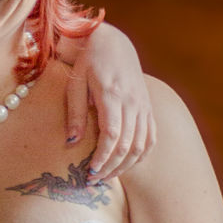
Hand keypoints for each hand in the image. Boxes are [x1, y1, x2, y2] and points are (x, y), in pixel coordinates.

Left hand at [64, 24, 155, 178]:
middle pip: (127, 145)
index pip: (112, 135)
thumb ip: (76, 113)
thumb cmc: (89, 62)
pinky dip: (141, 154)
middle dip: (111, 167)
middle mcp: (133, 102)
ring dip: (125, 165)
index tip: (90, 172)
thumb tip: (71, 142)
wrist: (113, 42)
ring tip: (107, 176)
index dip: (102, 157)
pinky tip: (127, 164)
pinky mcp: (148, 107)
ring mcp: (143, 105)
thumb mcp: (76, 83)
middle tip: (94, 180)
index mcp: (113, 94)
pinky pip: (151, 137)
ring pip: (141, 145)